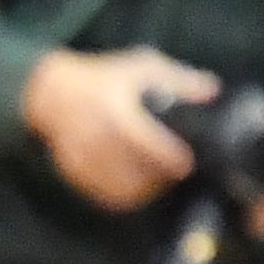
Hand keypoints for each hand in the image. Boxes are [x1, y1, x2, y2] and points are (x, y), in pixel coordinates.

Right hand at [20, 46, 214, 211]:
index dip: (171, 157)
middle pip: (138, 172)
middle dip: (162, 174)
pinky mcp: (77, 175)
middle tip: (176, 169)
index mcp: (116, 113)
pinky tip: (136, 184)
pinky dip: (126, 194)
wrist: (51, 94)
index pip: (147, 144)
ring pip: (124, 188)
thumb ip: (178, 80)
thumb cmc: (101, 78)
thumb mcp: (141, 68)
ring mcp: (84, 161)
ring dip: (146, 188)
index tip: (187, 163)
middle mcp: (97, 140)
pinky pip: (108, 195)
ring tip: (159, 177)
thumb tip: (212, 92)